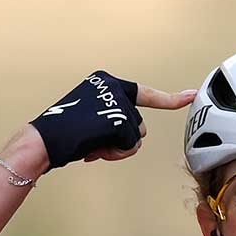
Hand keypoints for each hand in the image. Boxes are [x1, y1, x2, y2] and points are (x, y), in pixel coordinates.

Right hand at [27, 72, 194, 168]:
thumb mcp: (90, 119)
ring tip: (91, 144)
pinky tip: (94, 148)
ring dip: (117, 148)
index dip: (171, 99)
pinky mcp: (119, 117)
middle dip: (121, 140)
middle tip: (93, 142)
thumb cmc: (63, 134)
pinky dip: (115, 153)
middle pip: (139, 123)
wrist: (43, 141)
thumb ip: (113, 121)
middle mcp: (112, 86)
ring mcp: (116, 101)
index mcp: (104, 82)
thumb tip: (134, 140)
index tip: (192, 96)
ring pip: (136, 136)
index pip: (144, 94)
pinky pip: (130, 145)